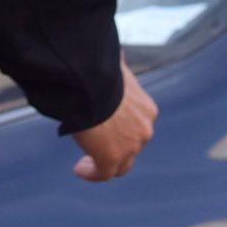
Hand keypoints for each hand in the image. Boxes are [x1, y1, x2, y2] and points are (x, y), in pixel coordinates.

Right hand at [70, 57, 156, 181]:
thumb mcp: (116, 71)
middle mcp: (144, 130)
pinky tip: (79, 170)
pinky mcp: (112, 158)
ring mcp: (130, 147)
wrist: (93, 85)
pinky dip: (91, 173)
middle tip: (97, 146)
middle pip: (132, 147)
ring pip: (120, 164)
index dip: (123, 130)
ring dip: (104, 164)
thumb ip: (119, 69)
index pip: (138, 126)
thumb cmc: (99, 73)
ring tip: (86, 163)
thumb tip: (119, 53)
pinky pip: (102, 173)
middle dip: (116, 148)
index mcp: (147, 110)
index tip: (107, 128)